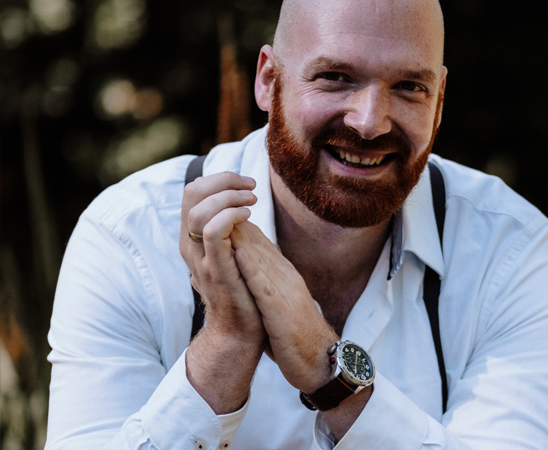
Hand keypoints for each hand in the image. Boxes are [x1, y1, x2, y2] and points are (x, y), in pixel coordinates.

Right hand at [180, 171, 262, 342]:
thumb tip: (234, 201)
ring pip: (200, 210)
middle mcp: (190, 244)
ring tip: (251, 201)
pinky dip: (230, 216)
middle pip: (192, 193)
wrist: (239, 330)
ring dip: (229, 197)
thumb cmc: (240, 289)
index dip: (220, 178)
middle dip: (224, 181)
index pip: (194, 191)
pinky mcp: (216, 270)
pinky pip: (213, 232)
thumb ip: (228, 229)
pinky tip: (249, 216)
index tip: (247, 183)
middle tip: (250, 187)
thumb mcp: (230, 251)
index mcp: (193, 237)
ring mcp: (201, 258)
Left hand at [230, 222, 338, 393]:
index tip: (217, 207)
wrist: (318, 359)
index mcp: (280, 273)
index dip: (236, 223)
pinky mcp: (281, 311)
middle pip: (257, 243)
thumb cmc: (293, 331)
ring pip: (260, 259)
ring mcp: (284, 292)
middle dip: (235, 221)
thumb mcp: (276, 298)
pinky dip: (252, 270)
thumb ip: (262, 280)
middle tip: (215, 201)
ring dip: (241, 238)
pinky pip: (265, 288)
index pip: (256, 242)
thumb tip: (243, 263)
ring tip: (222, 216)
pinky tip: (239, 255)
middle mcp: (283, 276)